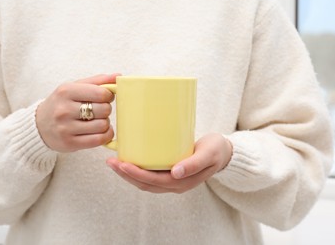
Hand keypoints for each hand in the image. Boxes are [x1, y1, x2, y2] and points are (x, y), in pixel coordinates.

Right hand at [36, 74, 118, 151]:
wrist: (39, 126)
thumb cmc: (63, 103)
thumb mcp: (75, 87)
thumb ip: (98, 81)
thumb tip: (118, 76)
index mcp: (66, 91)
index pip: (101, 93)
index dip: (108, 96)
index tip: (105, 97)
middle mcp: (64, 110)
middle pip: (104, 110)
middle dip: (106, 109)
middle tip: (99, 110)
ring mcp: (66, 128)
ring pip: (102, 125)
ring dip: (105, 123)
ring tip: (97, 121)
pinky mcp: (70, 143)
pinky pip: (99, 140)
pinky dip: (106, 135)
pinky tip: (102, 131)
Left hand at [106, 133, 232, 193]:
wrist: (223, 152)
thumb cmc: (215, 150)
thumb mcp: (208, 154)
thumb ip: (194, 164)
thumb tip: (176, 173)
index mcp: (183, 182)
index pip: (154, 182)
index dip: (136, 174)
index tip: (122, 164)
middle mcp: (175, 184)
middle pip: (145, 184)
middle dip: (126, 174)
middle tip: (111, 161)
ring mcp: (171, 180)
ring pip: (145, 182)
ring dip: (128, 174)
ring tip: (115, 162)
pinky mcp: (170, 172)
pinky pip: (150, 175)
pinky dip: (137, 170)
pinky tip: (129, 160)